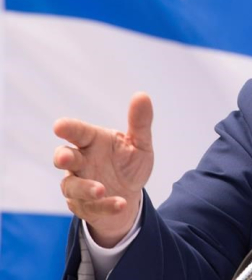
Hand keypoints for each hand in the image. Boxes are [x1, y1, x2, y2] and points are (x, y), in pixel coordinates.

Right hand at [53, 92, 153, 246]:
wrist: (129, 195)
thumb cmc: (129, 163)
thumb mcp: (140, 144)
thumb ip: (140, 122)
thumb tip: (142, 95)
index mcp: (92, 141)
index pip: (78, 132)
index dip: (68, 128)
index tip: (59, 126)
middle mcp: (81, 161)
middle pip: (64, 157)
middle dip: (62, 157)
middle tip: (65, 158)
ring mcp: (78, 184)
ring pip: (72, 186)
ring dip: (85, 188)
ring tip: (102, 189)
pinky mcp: (82, 205)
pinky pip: (90, 207)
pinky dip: (105, 206)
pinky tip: (121, 204)